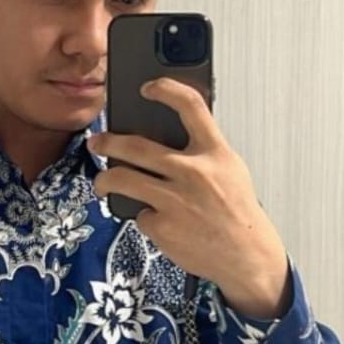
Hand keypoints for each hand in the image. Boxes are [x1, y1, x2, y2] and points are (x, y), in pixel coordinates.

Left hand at [88, 77, 291, 319]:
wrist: (246, 256)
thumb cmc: (237, 212)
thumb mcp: (230, 170)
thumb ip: (202, 150)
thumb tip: (164, 134)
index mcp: (215, 153)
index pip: (190, 106)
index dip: (166, 89)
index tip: (148, 87)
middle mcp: (193, 172)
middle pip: (136, 145)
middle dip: (107, 142)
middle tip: (96, 142)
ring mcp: (175, 200)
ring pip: (122, 178)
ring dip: (104, 178)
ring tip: (102, 181)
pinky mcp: (162, 226)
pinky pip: (138, 214)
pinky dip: (144, 216)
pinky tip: (156, 221)